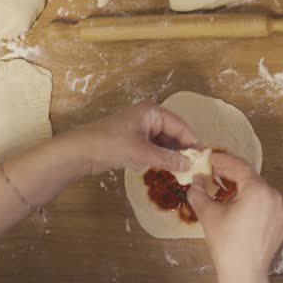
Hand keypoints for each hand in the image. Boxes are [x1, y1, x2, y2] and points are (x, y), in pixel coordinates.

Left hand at [60, 101, 197, 174]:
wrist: (79, 152)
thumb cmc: (111, 145)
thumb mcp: (142, 153)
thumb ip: (167, 159)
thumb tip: (189, 165)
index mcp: (152, 112)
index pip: (180, 126)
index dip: (192, 142)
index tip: (203, 157)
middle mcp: (149, 117)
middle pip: (173, 133)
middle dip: (182, 150)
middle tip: (194, 167)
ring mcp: (141, 128)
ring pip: (164, 142)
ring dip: (171, 155)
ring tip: (183, 170)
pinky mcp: (134, 140)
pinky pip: (154, 147)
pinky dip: (161, 157)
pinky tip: (166, 168)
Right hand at [187, 153, 282, 282]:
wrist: (244, 273)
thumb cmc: (227, 245)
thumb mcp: (209, 216)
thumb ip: (199, 193)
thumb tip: (194, 181)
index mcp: (258, 190)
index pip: (239, 167)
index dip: (223, 160)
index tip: (211, 157)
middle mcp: (274, 196)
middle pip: (251, 178)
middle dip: (232, 174)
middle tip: (215, 172)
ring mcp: (281, 210)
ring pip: (261, 191)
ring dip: (244, 188)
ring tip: (227, 189)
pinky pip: (268, 205)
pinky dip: (255, 202)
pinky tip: (242, 207)